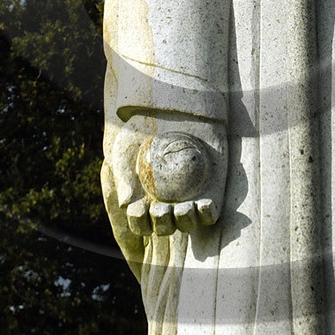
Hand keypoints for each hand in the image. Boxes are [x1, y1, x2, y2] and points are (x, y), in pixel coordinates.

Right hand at [103, 118, 225, 249]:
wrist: (177, 107)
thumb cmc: (145, 125)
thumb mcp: (125, 145)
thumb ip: (123, 174)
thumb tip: (127, 204)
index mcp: (145, 199)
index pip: (140, 223)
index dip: (139, 223)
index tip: (139, 207)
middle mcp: (167, 204)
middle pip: (164, 228)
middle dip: (162, 225)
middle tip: (161, 209)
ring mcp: (190, 200)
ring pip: (188, 223)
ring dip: (185, 223)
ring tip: (183, 209)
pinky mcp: (211, 192)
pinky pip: (210, 212)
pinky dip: (207, 213)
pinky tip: (203, 203)